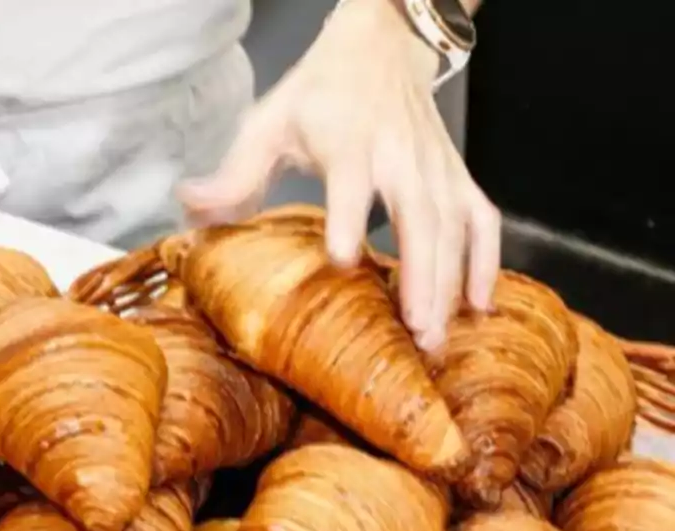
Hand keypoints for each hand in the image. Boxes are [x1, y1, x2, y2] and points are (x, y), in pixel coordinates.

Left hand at [179, 0, 499, 350]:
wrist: (380, 47)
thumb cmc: (321, 93)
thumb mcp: (268, 121)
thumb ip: (234, 172)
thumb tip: (187, 207)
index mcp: (350, 140)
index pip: (350, 180)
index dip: (348, 217)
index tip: (343, 260)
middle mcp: (400, 155)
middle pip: (418, 217)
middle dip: (420, 277)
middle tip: (414, 332)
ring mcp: (435, 168)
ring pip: (453, 228)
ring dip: (450, 285)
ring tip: (437, 339)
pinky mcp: (457, 176)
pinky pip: (483, 221)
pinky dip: (487, 262)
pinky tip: (481, 306)